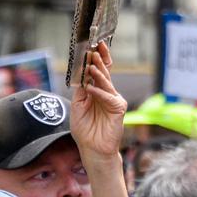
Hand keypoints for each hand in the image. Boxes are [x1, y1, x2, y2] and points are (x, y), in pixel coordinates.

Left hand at [71, 41, 126, 162]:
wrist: (93, 149)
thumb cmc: (85, 130)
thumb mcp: (78, 107)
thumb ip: (81, 91)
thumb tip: (81, 75)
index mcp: (98, 92)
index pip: (99, 72)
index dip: (96, 59)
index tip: (92, 47)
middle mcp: (108, 93)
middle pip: (105, 73)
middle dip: (99, 60)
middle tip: (94, 48)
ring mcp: (114, 99)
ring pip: (106, 82)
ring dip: (98, 73)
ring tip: (92, 64)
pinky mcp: (118, 108)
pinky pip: (107, 97)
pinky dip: (99, 93)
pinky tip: (91, 89)